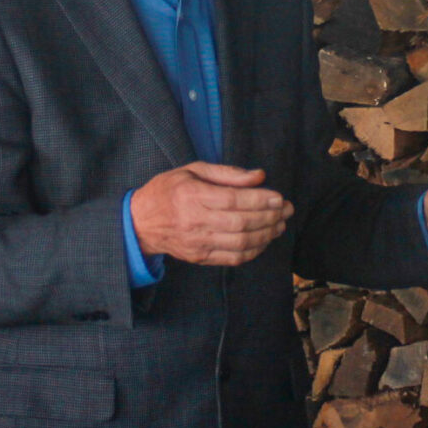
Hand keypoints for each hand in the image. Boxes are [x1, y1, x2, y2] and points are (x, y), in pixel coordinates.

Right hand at [130, 163, 292, 265]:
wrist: (140, 223)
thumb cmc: (169, 190)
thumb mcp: (192, 170)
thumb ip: (227, 173)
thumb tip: (259, 176)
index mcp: (192, 196)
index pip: (233, 200)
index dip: (260, 200)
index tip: (279, 197)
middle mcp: (195, 221)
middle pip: (241, 223)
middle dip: (270, 217)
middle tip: (287, 210)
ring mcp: (198, 243)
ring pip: (241, 243)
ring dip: (266, 235)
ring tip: (280, 225)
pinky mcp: (200, 257)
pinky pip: (234, 258)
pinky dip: (254, 250)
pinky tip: (265, 240)